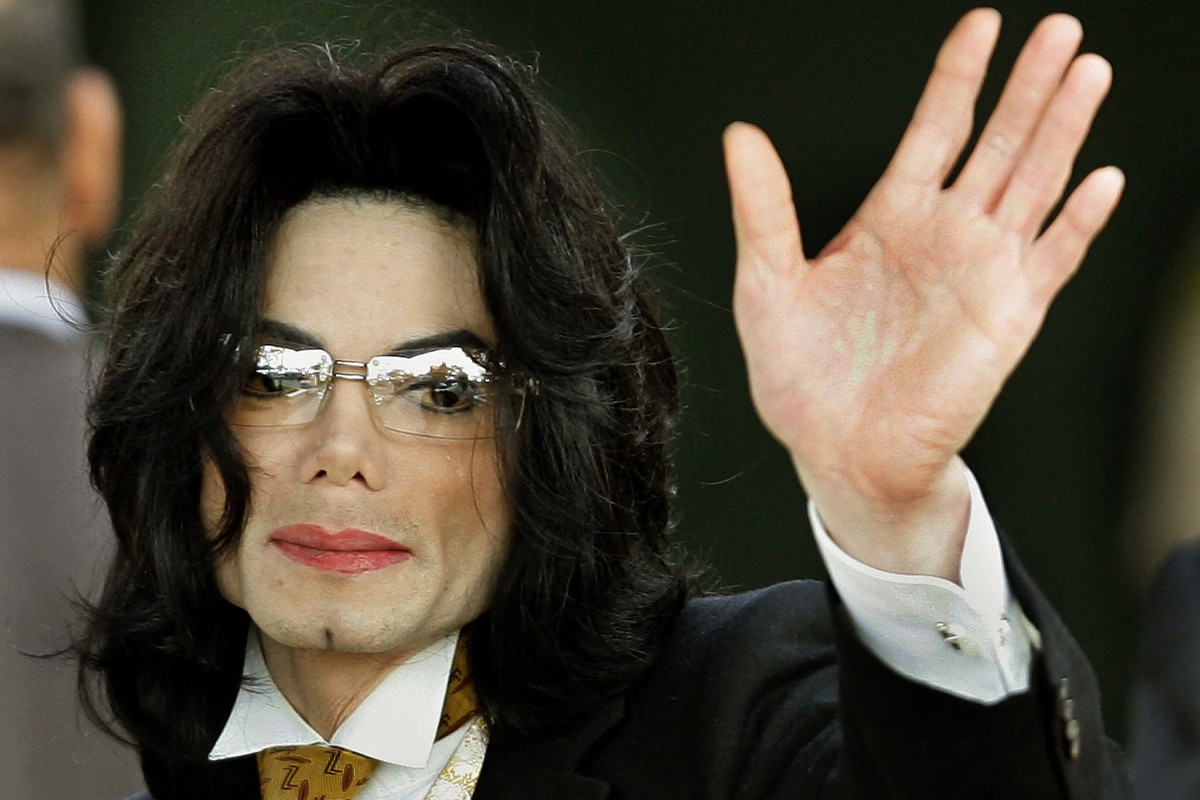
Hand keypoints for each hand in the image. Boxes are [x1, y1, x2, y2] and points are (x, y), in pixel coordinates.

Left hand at [722, 9, 1123, 578]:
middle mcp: (944, 234)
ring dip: (1063, 130)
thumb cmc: (801, 375)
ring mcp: (982, 271)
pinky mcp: (1009, 316)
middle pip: (998, 143)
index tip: (982, 24)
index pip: (934, 130)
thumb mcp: (767, 283)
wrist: (837, 451)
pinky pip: (1053, 259)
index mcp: (890, 218)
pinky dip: (1079, 221)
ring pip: (1034, 184)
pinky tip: (1102, 178)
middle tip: (1060, 29)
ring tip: (1088, 71)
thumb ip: (762, 208)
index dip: (958, 78)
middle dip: (1029, 86)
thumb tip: (740, 134)